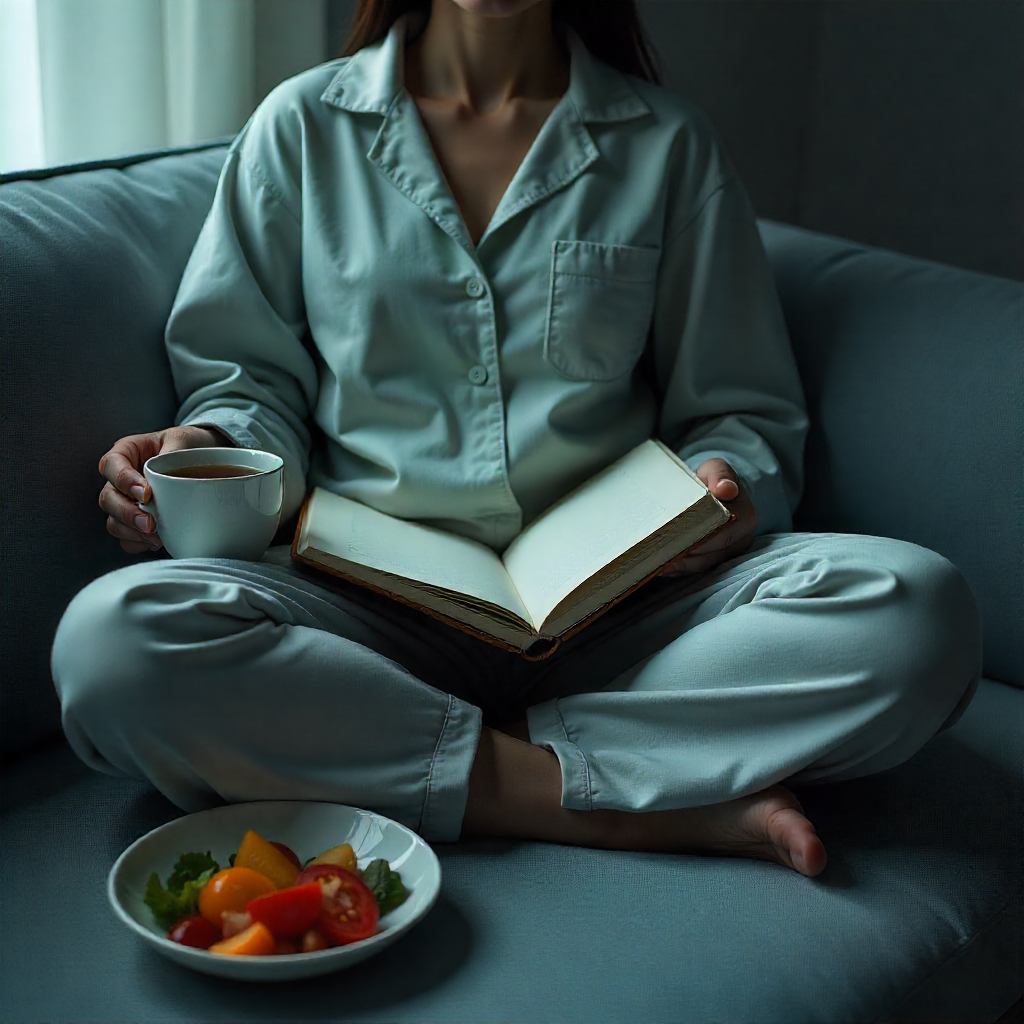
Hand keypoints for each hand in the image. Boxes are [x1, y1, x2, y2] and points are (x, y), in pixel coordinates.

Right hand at [98, 425, 229, 553]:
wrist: (203, 461)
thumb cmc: (187, 446)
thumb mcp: (182, 440)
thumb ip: (173, 451)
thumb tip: (168, 471)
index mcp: (126, 453)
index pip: (111, 466)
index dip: (124, 481)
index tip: (146, 494)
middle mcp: (120, 479)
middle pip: (108, 499)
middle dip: (127, 514)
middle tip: (149, 523)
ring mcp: (126, 502)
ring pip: (114, 521)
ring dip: (132, 532)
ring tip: (156, 537)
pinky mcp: (136, 521)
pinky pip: (127, 538)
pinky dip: (139, 543)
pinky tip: (156, 543)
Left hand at [661, 458, 757, 575]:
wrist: (707, 491)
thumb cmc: (711, 479)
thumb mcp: (715, 469)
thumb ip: (720, 474)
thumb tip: (726, 489)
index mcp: (745, 516)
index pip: (726, 533)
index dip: (706, 540)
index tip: (687, 544)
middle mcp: (741, 539)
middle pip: (714, 554)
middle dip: (690, 557)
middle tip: (665, 558)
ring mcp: (728, 553)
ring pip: (705, 565)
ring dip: (682, 566)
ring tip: (660, 566)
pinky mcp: (713, 560)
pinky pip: (697, 569)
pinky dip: (679, 569)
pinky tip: (662, 569)